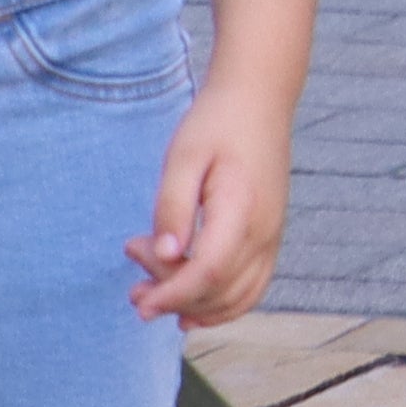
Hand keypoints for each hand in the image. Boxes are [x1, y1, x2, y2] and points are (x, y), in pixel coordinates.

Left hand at [125, 85, 291, 324]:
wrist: (258, 98)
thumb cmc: (216, 123)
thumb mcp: (183, 157)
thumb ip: (173, 207)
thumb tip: (167, 255)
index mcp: (242, 209)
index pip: (208, 272)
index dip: (171, 294)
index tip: (138, 301)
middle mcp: (264, 231)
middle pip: (218, 289)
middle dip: (172, 297)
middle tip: (132, 279)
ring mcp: (272, 235)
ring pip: (238, 297)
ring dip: (195, 307)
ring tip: (152, 294)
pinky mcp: (270, 235)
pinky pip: (252, 287)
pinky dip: (223, 306)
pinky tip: (190, 308)